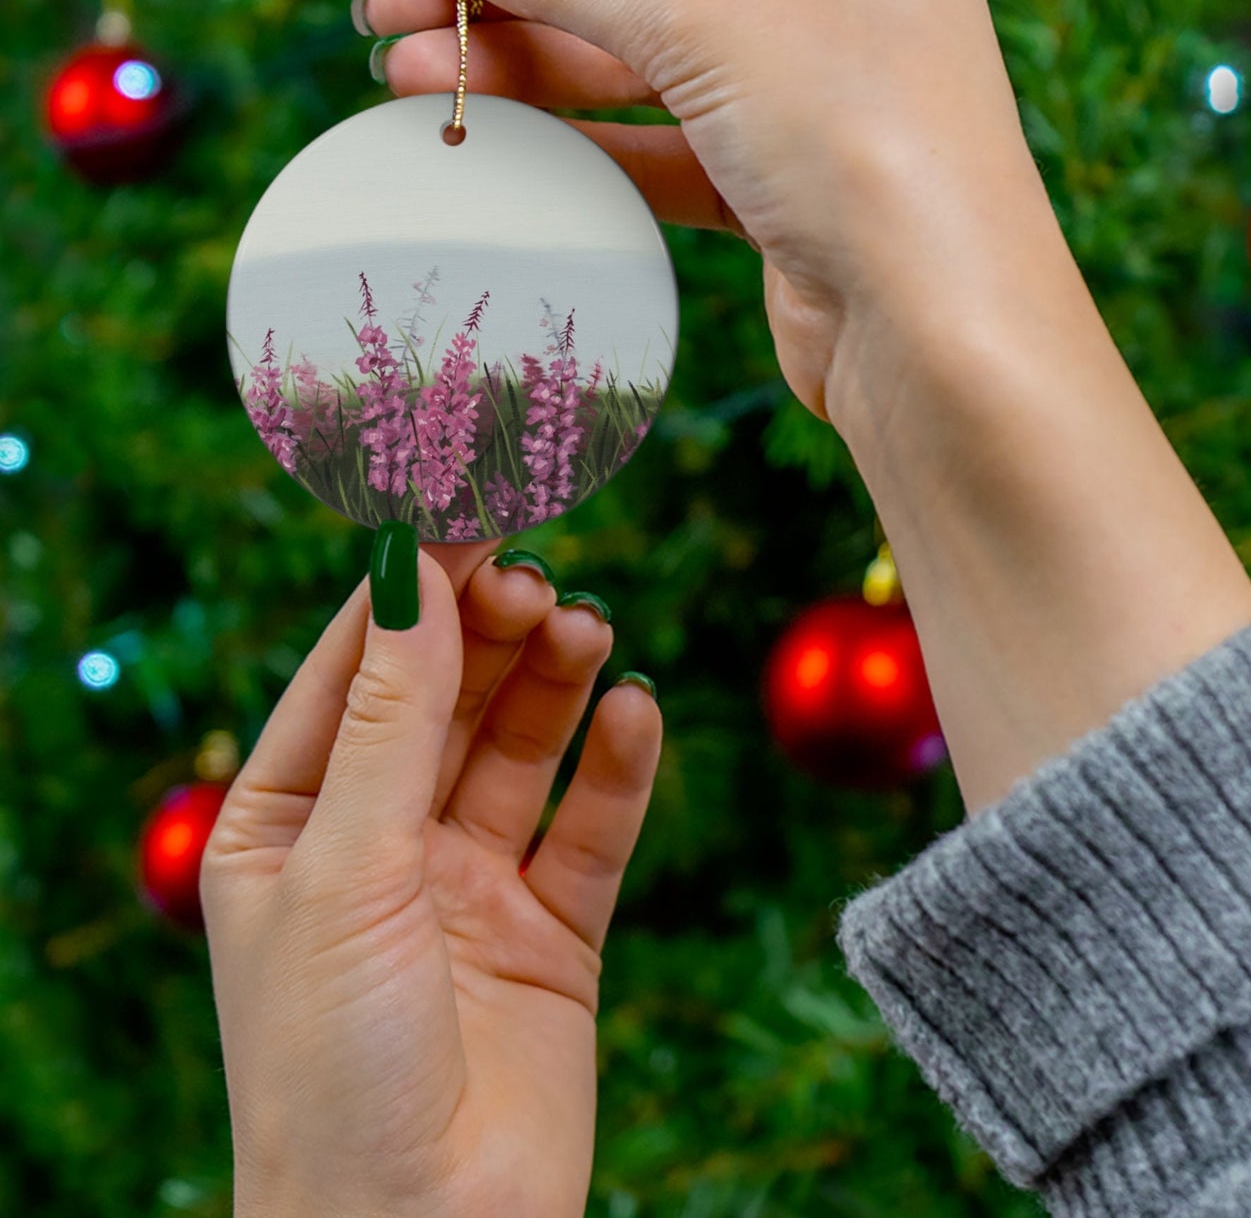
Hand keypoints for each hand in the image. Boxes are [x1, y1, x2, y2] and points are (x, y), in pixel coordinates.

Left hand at [201, 540, 661, 1217]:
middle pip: (446, 698)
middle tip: (537, 576)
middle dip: (489, 632)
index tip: (465, 509)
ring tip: (587, 628)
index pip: (353, 671)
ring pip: (521, 749)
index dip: (409, 590)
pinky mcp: (552, 932)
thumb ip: (391, 719)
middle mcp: (379, 844)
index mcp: (288, 824)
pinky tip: (636, 713)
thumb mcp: (346, 870)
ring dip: (555, 683)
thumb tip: (413, 572)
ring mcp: (469, 886)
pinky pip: (591, 828)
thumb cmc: (332, 1066)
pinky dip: (618, 767)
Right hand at [360, 0, 1060, 425]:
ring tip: (406, 78)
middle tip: (386, 13)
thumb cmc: (862, 142)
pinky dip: (579, 141)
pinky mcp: (782, 182)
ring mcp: (808, 88)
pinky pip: (661, 142)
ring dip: (525, 69)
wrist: (937, 334)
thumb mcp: (707, 24)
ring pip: (639, 61)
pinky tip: (492, 138)